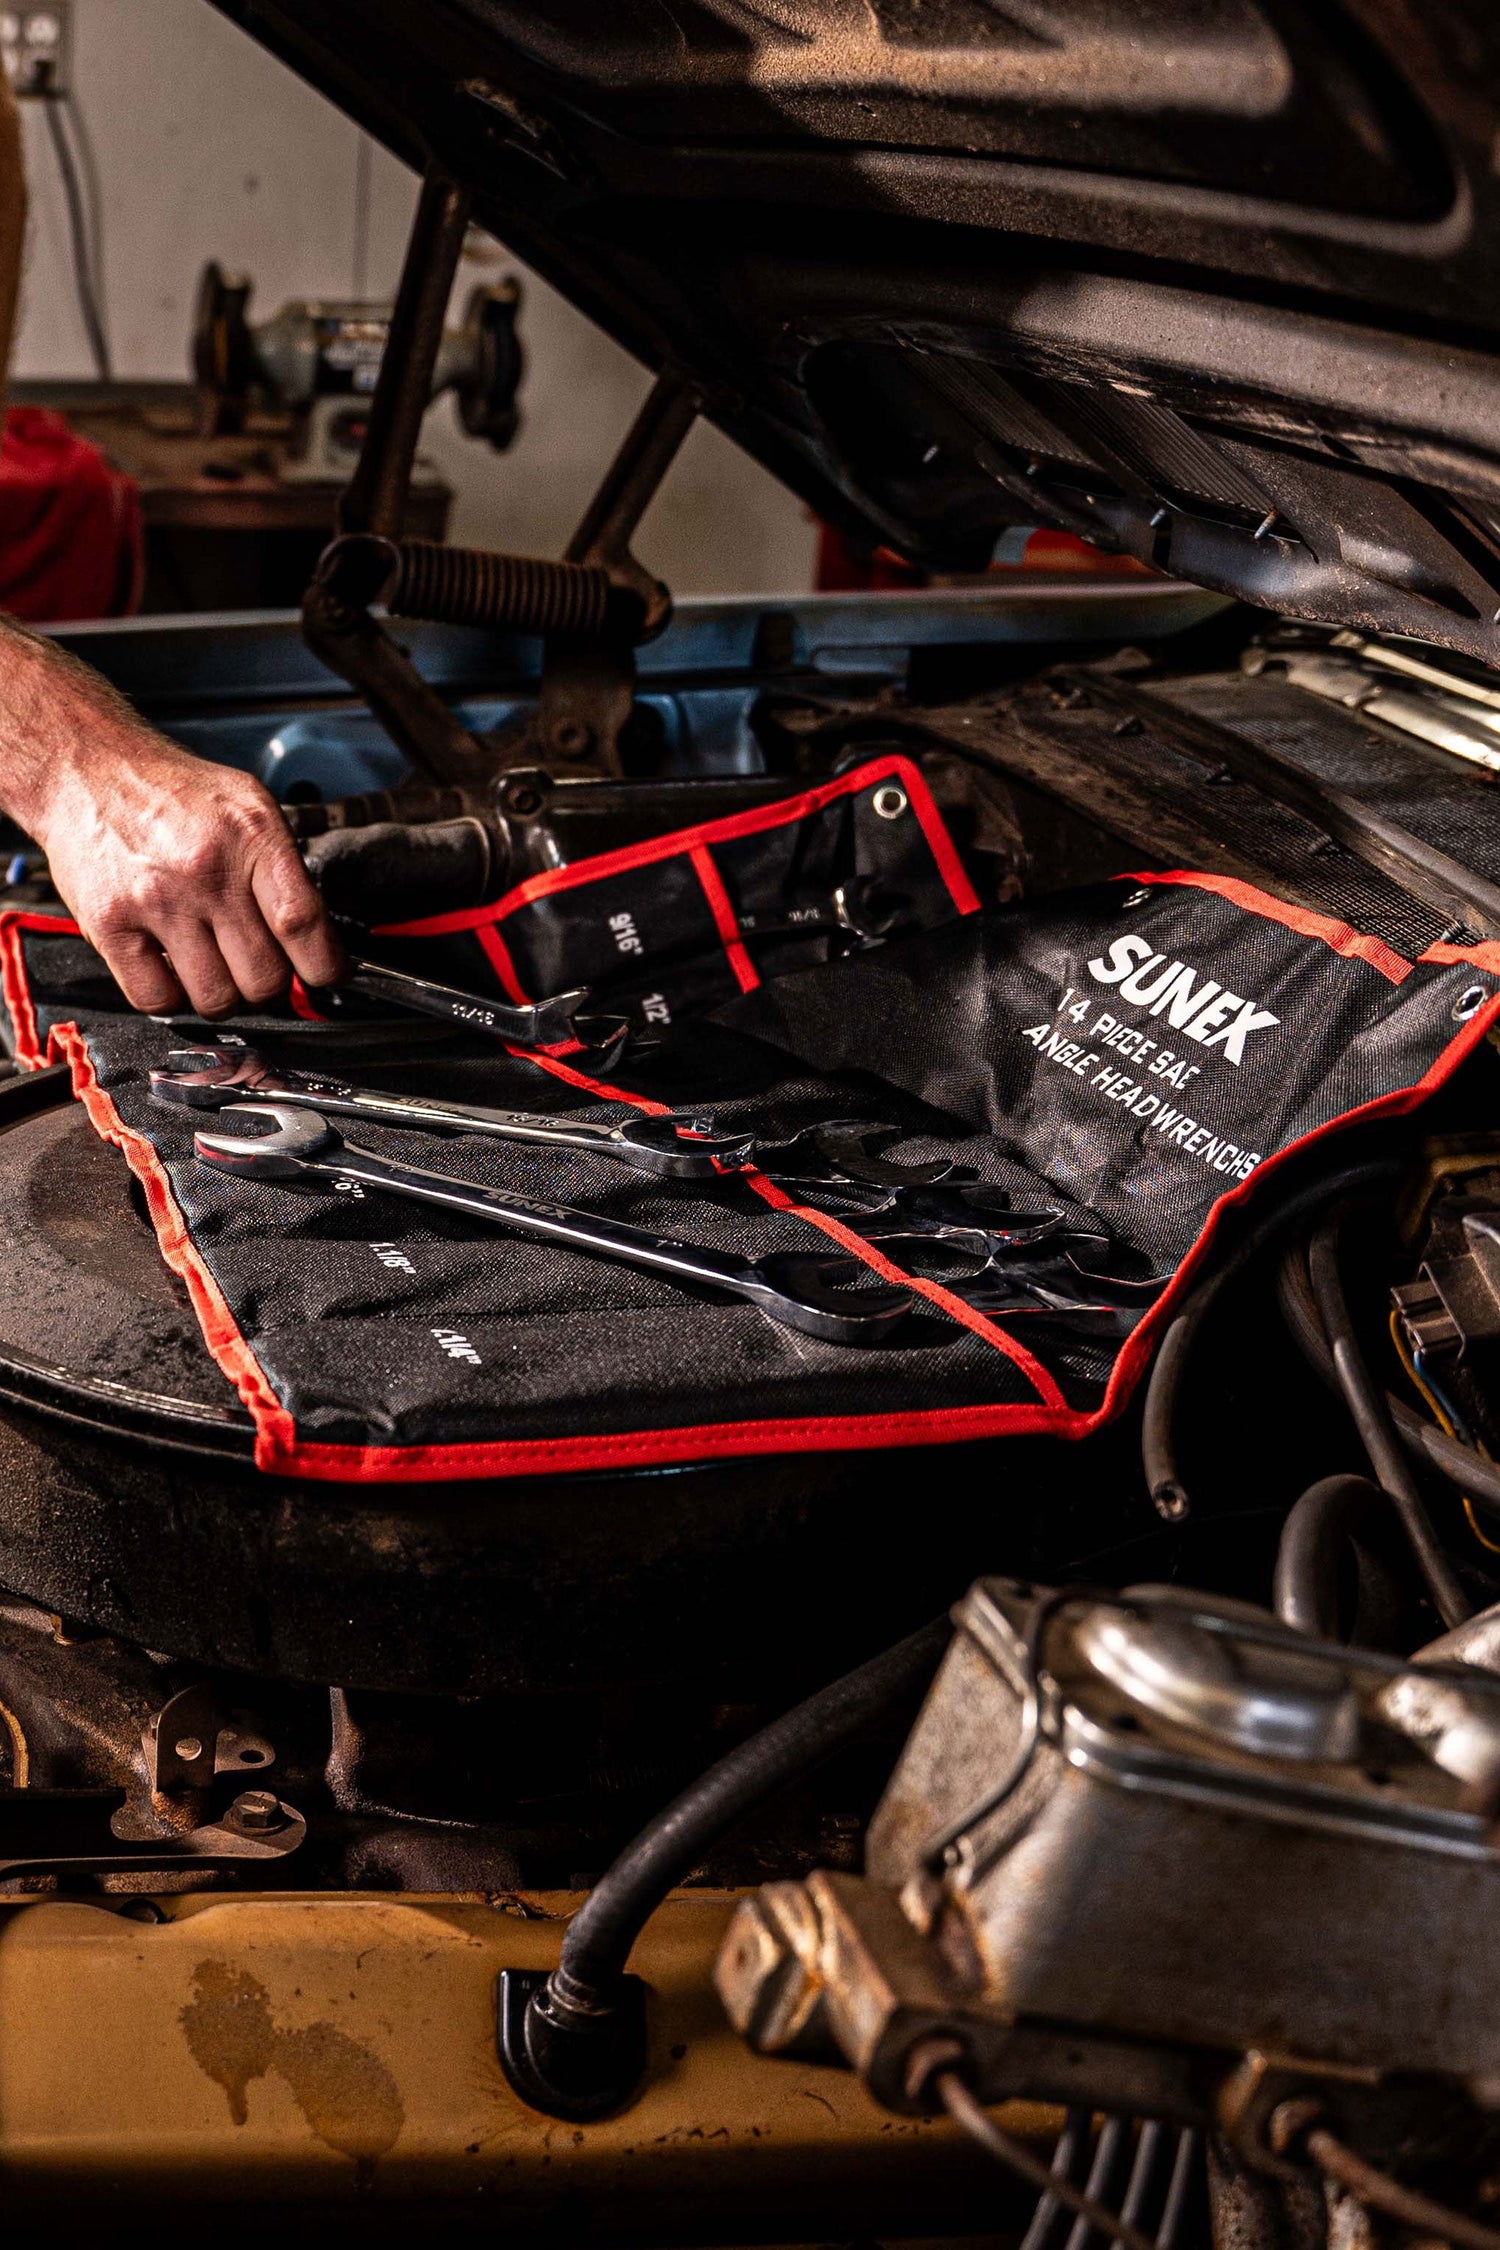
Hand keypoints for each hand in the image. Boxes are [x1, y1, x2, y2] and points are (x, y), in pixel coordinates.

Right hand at [0, 624, 343, 1015]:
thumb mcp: (247, 805)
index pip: (304, 925)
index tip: (325, 975)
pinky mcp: (110, 925)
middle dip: (268, 982)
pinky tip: (172, 969)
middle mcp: (206, 868)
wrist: (85, 771)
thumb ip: (285, 867)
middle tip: (254, 961)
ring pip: (216, 999)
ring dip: (222, 995)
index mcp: (251, 835)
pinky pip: (157, 1000)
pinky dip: (171, 997)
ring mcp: (156, 900)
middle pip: (265, 977)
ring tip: (213, 965)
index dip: (325, 966)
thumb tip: (320, 938)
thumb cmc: (171, 793)